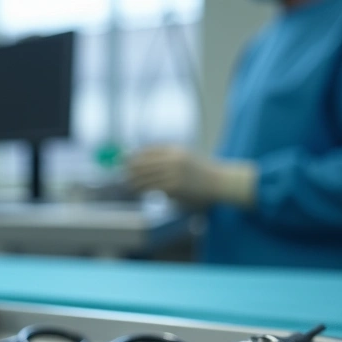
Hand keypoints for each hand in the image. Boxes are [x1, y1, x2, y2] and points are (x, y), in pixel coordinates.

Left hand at [127, 146, 256, 207]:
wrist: (220, 182)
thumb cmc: (201, 171)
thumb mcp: (184, 156)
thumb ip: (165, 156)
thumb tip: (138, 157)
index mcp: (175, 149)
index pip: (147, 150)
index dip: (132, 155)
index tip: (122, 160)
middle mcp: (173, 159)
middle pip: (143, 163)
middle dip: (129, 169)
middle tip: (121, 174)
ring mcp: (173, 173)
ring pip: (146, 177)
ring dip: (134, 182)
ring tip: (129, 184)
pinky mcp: (174, 187)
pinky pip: (154, 188)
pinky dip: (145, 190)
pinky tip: (140, 191)